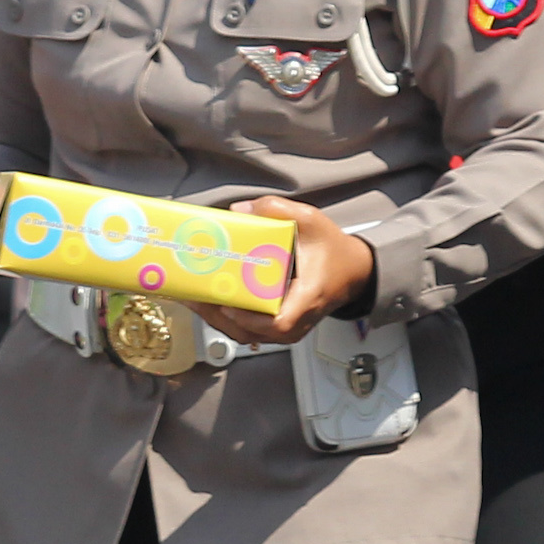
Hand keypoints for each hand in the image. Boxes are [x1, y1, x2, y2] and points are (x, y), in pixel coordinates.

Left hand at [201, 198, 374, 345]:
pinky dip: (225, 318)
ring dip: (215, 318)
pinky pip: (247, 330)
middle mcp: (296, 321)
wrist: (353, 273)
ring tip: (191, 296)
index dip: (251, 318)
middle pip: (251, 332)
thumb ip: (277, 210)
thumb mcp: (311, 221)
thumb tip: (238, 211)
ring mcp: (287, 329)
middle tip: (192, 292)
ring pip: (245, 334)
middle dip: (217, 314)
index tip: (229, 303)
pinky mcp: (277, 328)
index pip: (279, 324)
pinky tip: (205, 300)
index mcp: (307, 298)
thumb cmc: (332, 250)